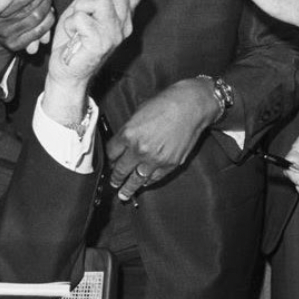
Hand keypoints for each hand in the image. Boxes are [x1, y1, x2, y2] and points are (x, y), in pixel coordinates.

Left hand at [42, 0, 144, 127]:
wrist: (66, 70)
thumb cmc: (74, 38)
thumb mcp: (86, 8)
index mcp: (123, 15)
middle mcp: (124, 25)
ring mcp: (114, 36)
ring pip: (99, 2)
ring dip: (79, 6)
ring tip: (75, 20)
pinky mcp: (100, 44)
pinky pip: (82, 18)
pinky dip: (71, 22)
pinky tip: (72, 34)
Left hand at [107, 77, 220, 202]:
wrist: (190, 107)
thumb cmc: (165, 104)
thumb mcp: (138, 113)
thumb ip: (129, 130)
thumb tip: (122, 144)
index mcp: (128, 134)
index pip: (111, 153)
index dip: (109, 159)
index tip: (109, 163)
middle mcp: (139, 149)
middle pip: (121, 170)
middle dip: (115, 178)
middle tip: (113, 183)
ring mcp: (155, 159)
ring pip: (136, 180)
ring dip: (128, 188)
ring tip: (124, 194)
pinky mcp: (169, 164)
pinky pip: (154, 178)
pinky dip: (147, 182)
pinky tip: (143, 184)